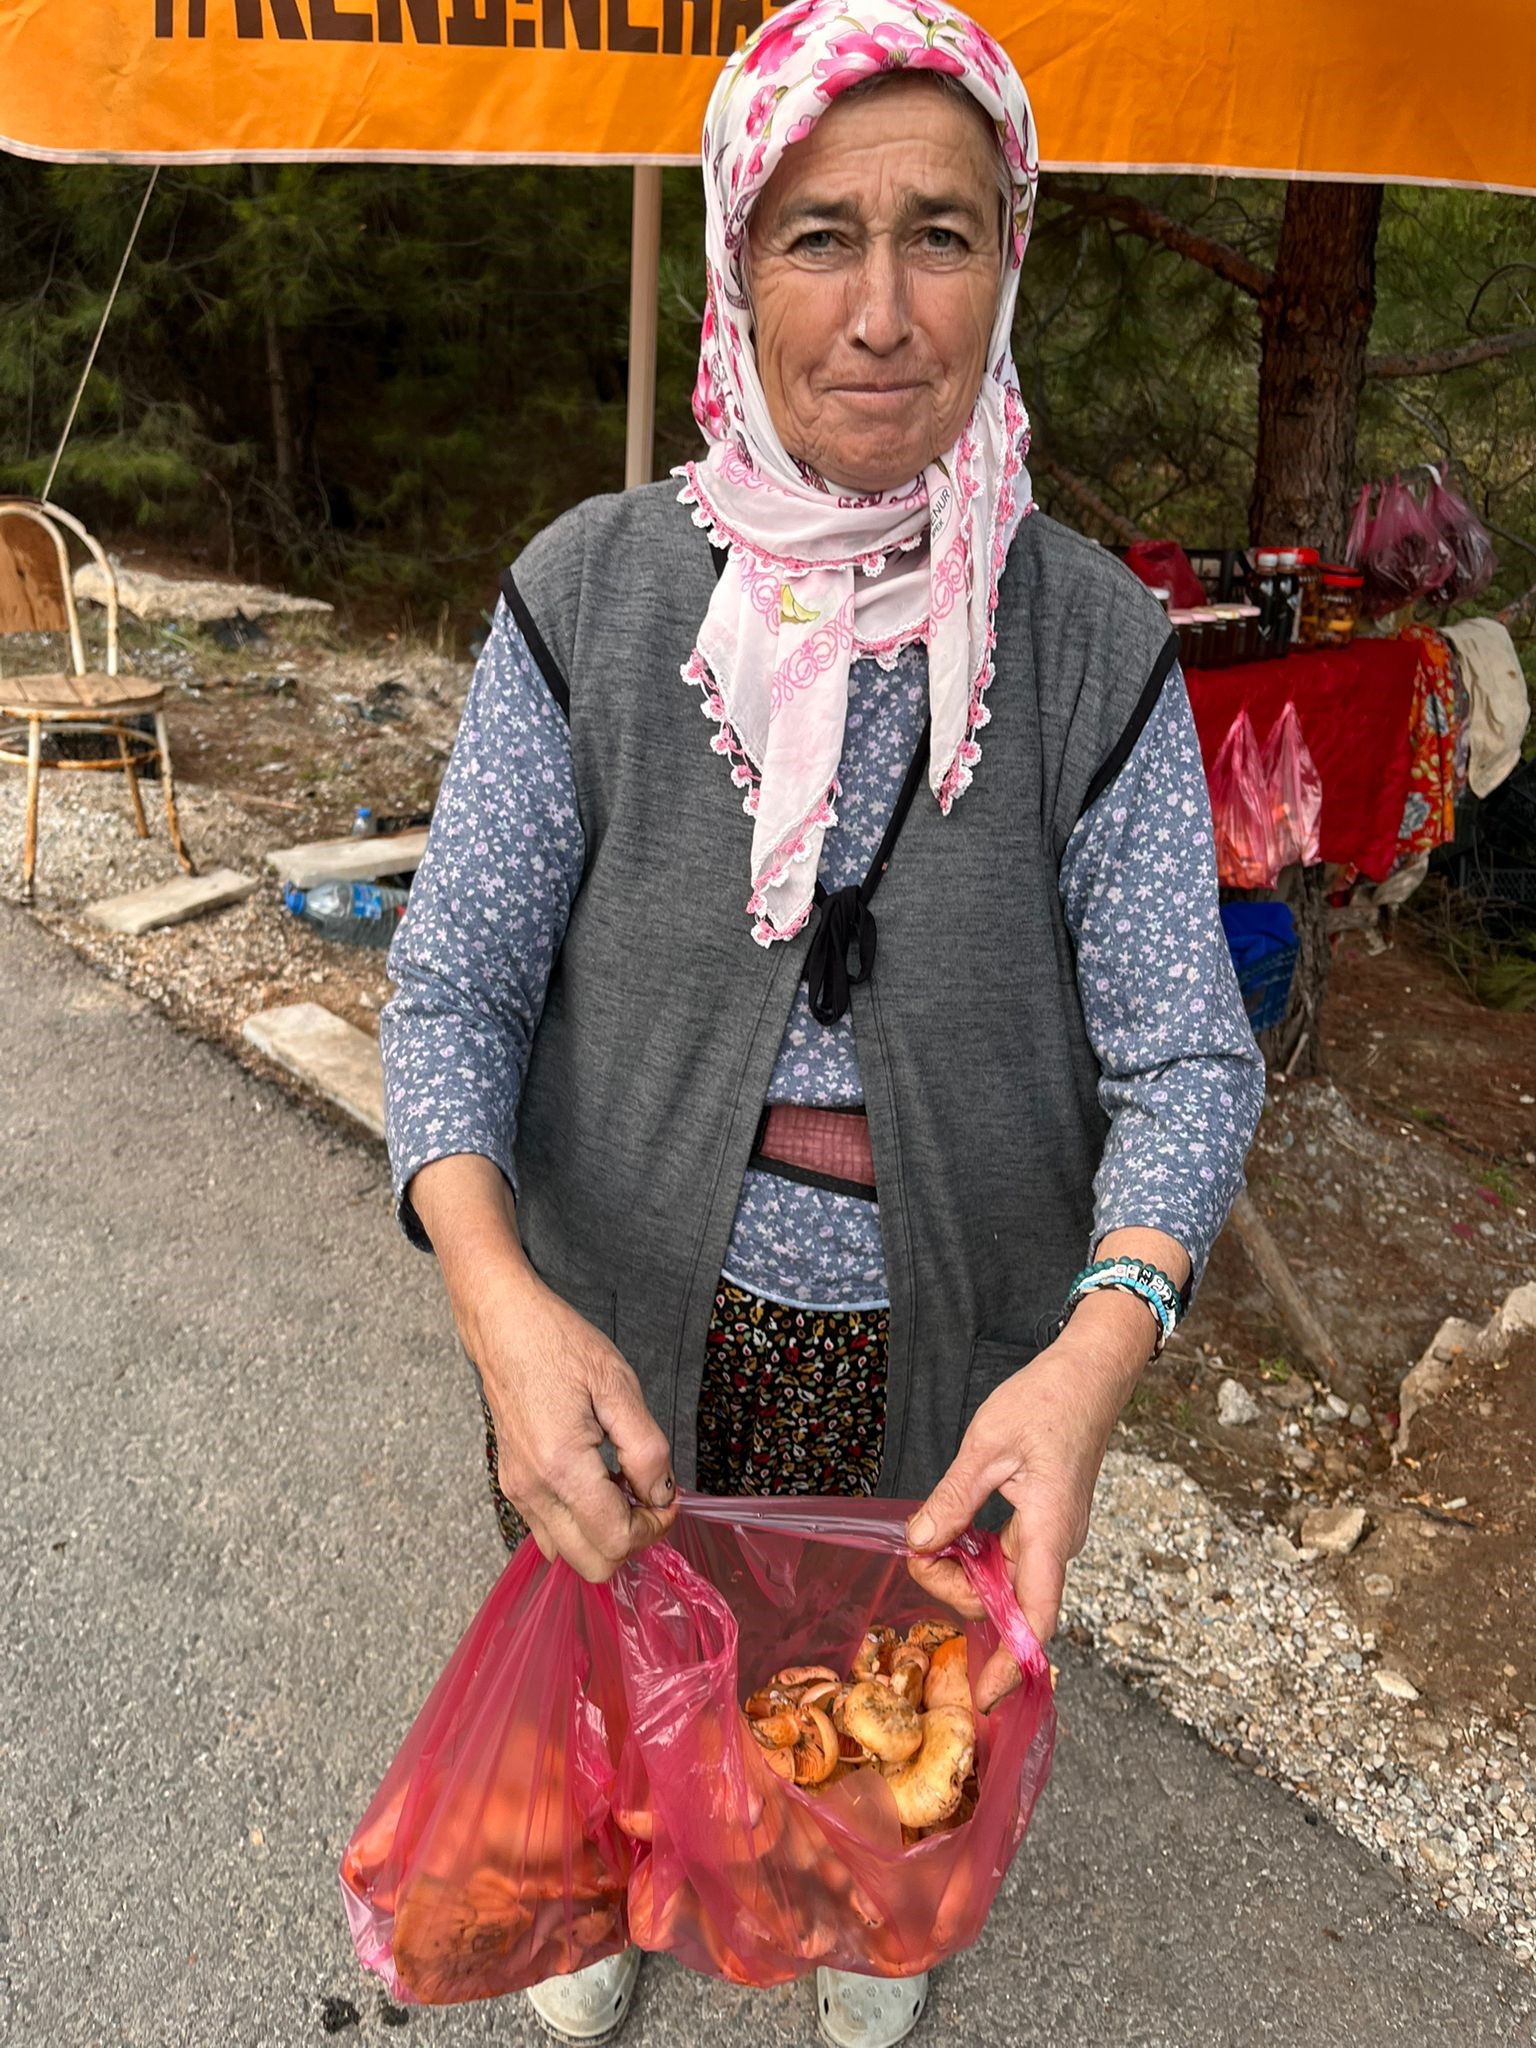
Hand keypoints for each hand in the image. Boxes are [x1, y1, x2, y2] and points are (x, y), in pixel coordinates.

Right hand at [467, 1267, 678, 1581]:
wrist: (504, 1327)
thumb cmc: (560, 1345)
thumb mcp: (619, 1386)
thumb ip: (647, 1449)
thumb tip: (660, 1495)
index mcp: (562, 1467)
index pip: (617, 1539)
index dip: (655, 1527)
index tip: (669, 1496)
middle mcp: (533, 1490)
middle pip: (592, 1565)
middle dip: (632, 1540)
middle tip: (649, 1497)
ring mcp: (517, 1491)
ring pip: (569, 1555)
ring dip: (604, 1535)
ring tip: (621, 1487)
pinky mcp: (512, 1485)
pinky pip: (550, 1532)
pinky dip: (581, 1524)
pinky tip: (597, 1483)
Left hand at [905, 1289, 1155, 1711]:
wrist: (1090, 1374)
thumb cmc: (1046, 1400)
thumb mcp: (987, 1444)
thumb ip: (953, 1498)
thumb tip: (919, 1542)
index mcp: (1050, 1530)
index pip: (1038, 1616)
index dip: (1014, 1661)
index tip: (985, 1694)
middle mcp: (1059, 1544)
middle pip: (1007, 1602)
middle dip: (956, 1589)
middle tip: (920, 1546)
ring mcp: (1055, 1536)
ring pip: (1006, 1582)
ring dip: (965, 1572)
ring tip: (933, 1535)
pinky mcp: (1047, 1524)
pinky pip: (1011, 1561)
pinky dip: (978, 1558)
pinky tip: (955, 1535)